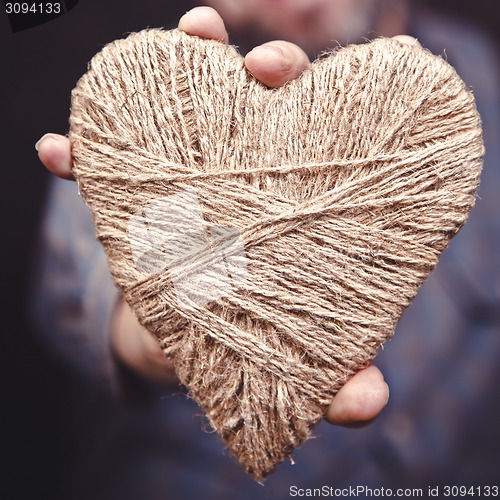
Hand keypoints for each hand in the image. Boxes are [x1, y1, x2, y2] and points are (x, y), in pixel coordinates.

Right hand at [36, 6, 396, 425]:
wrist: (182, 359)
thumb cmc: (247, 349)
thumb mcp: (290, 366)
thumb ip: (333, 383)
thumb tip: (366, 405)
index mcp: (300, 207)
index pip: (332, 138)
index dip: (342, 101)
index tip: (357, 74)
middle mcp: (252, 180)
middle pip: (267, 103)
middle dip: (265, 69)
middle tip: (255, 69)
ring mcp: (194, 181)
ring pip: (190, 107)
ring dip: (181, 70)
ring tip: (179, 47)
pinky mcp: (140, 200)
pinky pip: (109, 166)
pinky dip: (85, 153)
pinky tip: (59, 153)